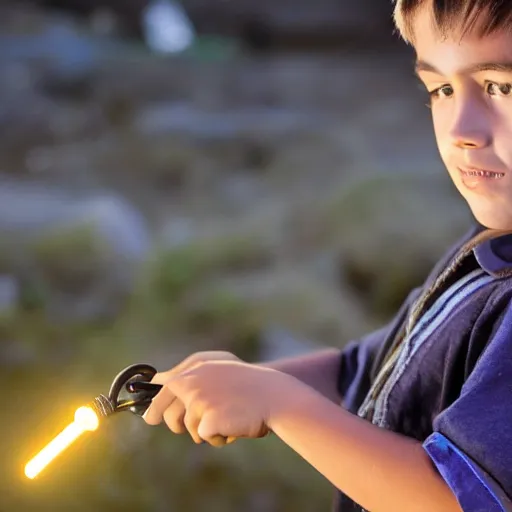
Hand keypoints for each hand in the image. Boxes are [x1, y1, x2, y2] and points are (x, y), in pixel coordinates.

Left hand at [143, 360, 296, 446]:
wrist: (275, 396)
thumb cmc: (250, 385)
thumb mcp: (222, 368)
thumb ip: (194, 373)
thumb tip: (160, 381)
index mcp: (196, 366)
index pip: (163, 385)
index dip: (155, 403)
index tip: (150, 416)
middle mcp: (192, 380)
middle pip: (165, 412)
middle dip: (174, 425)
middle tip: (185, 428)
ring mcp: (198, 399)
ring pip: (188, 428)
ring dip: (205, 430)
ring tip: (227, 419)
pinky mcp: (206, 419)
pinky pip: (205, 436)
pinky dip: (219, 437)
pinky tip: (234, 425)